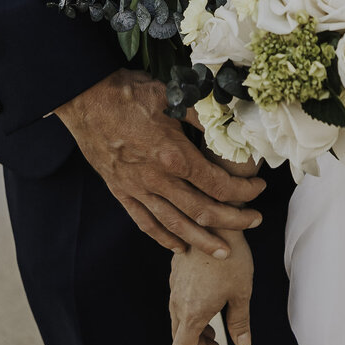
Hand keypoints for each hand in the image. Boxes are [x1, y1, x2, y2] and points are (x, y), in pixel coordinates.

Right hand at [55, 68, 264, 254]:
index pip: (218, 185)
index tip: (259, 189)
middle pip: (202, 211)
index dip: (243, 191)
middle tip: (254, 222)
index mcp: (175, 156)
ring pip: (175, 225)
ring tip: (222, 251)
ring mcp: (138, 189)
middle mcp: (158, 179)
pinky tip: (178, 246)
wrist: (86, 98)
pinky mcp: (121, 191)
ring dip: (202, 240)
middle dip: (233, 221)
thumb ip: (205, 117)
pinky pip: (145, 222)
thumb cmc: (131, 94)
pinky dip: (163, 238)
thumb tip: (232, 124)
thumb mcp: (175, 97)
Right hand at [170, 236, 253, 344]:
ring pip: (178, 319)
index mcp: (192, 313)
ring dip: (194, 329)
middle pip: (179, 338)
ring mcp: (174, 286)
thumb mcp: (241, 293)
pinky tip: (209, 300)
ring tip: (215, 326)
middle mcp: (177, 302)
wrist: (214, 221)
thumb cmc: (231, 258)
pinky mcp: (175, 272)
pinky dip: (191, 311)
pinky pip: (178, 300)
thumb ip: (240, 323)